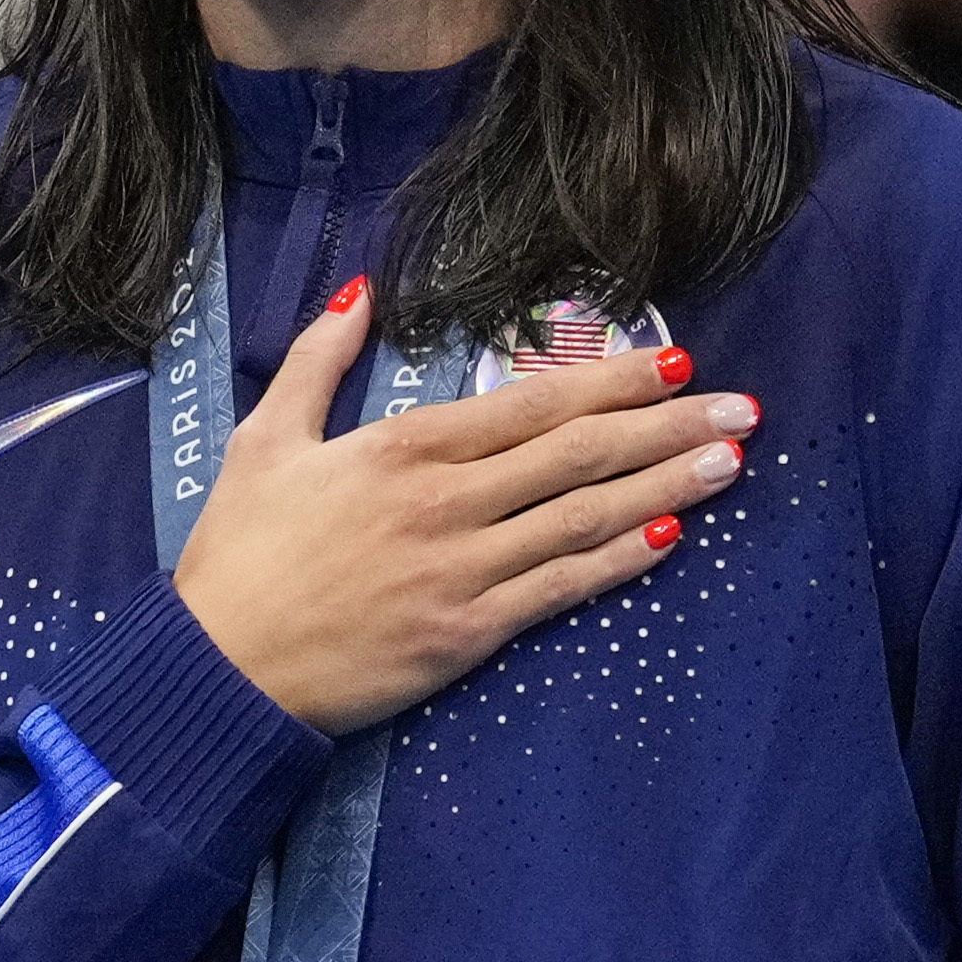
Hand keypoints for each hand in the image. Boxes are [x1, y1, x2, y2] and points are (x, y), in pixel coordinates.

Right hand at [169, 281, 750, 731]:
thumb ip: (320, 361)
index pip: (532, 403)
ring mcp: (463, 567)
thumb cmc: (239, 556)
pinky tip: (671, 535)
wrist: (220, 668)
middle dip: (669, 423)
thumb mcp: (266, 439)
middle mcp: (446, 499)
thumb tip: (361, 294)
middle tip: (741, 406)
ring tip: (729, 461)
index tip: (673, 361)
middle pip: (579, 451)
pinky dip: (620, 558)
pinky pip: (562, 586)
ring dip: (667, 484)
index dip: (612, 380)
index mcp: (404, 446)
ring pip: (585, 514)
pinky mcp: (468, 632)